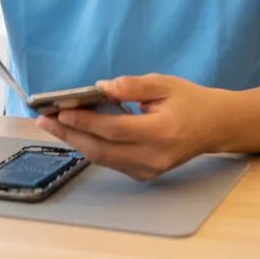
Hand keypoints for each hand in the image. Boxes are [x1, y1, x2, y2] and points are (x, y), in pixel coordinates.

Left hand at [37, 74, 226, 180]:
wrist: (215, 127)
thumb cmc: (190, 100)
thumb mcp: (164, 84)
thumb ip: (132, 87)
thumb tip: (101, 88)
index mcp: (161, 132)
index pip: (115, 129)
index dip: (86, 121)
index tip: (61, 110)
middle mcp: (153, 157)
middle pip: (102, 149)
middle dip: (70, 134)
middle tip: (44, 120)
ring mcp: (149, 170)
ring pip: (103, 159)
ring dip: (76, 141)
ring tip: (54, 125)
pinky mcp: (145, 174)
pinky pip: (112, 161)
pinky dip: (92, 146)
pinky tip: (77, 132)